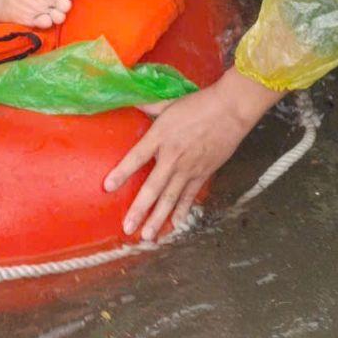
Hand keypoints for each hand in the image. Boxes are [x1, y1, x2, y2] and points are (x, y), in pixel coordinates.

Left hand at [103, 70, 281, 239]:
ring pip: (170, 199)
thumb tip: (131, 101)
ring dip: (158, 219)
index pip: (136, 157)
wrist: (230, 111)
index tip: (107, 187)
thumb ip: (148, 106)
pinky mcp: (203, 174)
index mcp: (160, 136)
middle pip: (152, 188)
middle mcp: (173, 157)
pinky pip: (189, 197)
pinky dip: (181, 212)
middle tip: (128, 229)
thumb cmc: (198, 104)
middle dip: (139, 210)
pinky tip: (174, 226)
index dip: (121, 173)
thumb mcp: (168, 103)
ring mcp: (189, 168)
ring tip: (148, 236)